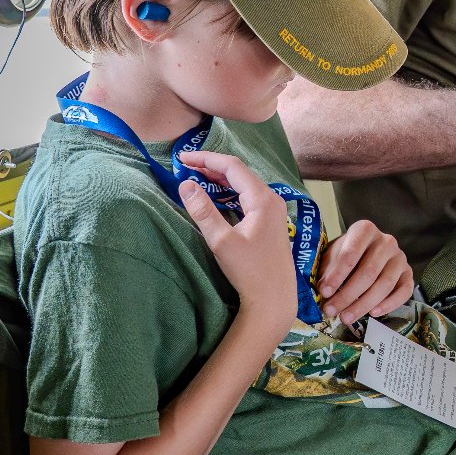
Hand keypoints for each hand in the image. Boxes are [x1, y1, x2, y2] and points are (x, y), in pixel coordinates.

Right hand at [176, 151, 297, 332]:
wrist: (274, 297)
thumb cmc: (250, 271)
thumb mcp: (221, 241)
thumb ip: (203, 211)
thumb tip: (185, 184)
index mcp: (263, 198)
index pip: (232, 166)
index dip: (205, 158)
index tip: (181, 158)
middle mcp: (271, 198)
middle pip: (238, 171)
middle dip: (210, 165)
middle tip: (184, 165)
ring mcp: (272, 209)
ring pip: (243, 183)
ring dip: (219, 178)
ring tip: (195, 175)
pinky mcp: (269, 220)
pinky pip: (246, 195)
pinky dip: (228, 190)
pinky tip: (214, 193)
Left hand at [315, 219, 413, 326]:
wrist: (366, 252)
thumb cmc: (346, 254)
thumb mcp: (332, 256)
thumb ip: (328, 270)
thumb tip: (323, 291)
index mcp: (365, 230)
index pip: (351, 254)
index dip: (337, 275)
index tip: (324, 292)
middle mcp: (386, 241)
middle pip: (368, 272)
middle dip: (347, 295)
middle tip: (331, 310)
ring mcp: (400, 257)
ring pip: (385, 284)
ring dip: (363, 304)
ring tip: (346, 317)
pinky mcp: (408, 273)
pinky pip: (404, 292)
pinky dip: (389, 304)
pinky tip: (373, 313)